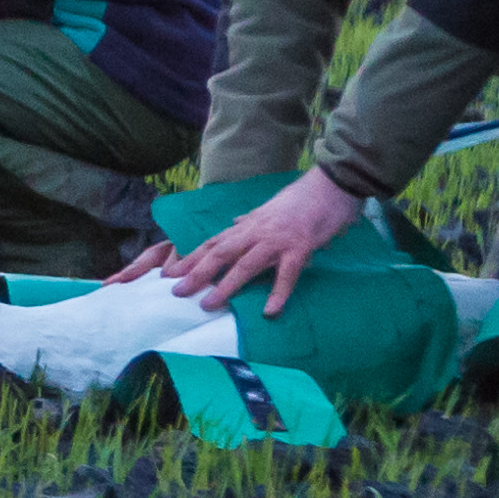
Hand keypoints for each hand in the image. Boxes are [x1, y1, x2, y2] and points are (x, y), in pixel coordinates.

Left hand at [158, 174, 364, 314]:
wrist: (330, 185)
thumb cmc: (301, 200)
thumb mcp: (269, 209)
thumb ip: (250, 221)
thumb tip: (234, 223)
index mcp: (248, 225)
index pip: (213, 243)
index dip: (190, 258)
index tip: (168, 273)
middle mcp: (257, 232)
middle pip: (221, 253)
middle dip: (197, 273)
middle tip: (177, 292)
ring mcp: (278, 240)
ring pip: (246, 264)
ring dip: (226, 286)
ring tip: (209, 305)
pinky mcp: (300, 248)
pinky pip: (287, 274)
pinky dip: (278, 293)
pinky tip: (270, 312)